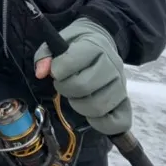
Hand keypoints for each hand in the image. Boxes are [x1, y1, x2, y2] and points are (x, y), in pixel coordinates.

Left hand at [34, 17, 131, 135]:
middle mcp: (112, 66)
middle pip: (83, 87)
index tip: (55, 71)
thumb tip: (41, 73)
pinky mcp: (125, 103)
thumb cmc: (76, 46)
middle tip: (63, 85)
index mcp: (94, 47)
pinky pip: (119, 122)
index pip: (72, 62)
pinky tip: (90, 114)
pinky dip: (101, 123)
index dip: (57, 70)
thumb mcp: (58, 41)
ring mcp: (121, 85)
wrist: (101, 46)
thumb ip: (45, 55)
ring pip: (97, 106)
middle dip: (65, 89)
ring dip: (79, 105)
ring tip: (75, 97)